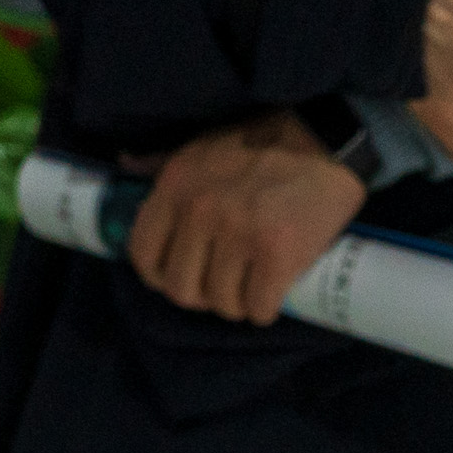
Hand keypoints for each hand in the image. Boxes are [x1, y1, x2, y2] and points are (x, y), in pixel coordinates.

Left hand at [125, 114, 368, 324]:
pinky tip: (275, 292)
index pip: (144, 256)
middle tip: (227, 284)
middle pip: (183, 290)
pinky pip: (258, 309)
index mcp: (177, 186)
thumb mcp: (202, 147)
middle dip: (205, 296)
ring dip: (239, 304)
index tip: (187, 275)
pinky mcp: (276, 255)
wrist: (326, 143)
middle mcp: (201, 211)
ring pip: (223, 304)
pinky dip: (266, 309)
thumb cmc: (264, 145)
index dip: (162, 277)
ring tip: (254, 284)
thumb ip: (162, 161)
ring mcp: (238, 234)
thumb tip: (126, 162)